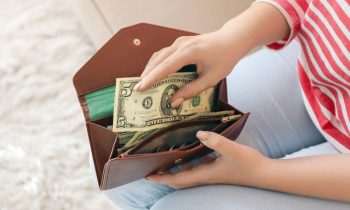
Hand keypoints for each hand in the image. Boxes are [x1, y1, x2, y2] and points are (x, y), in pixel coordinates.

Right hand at [134, 30, 241, 106]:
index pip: (165, 67)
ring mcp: (179, 42)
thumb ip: (192, 90)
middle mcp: (181, 45)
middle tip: (137, 90)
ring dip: (150, 69)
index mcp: (189, 53)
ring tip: (143, 84)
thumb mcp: (211, 79)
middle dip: (146, 75)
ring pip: (158, 56)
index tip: (140, 88)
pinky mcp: (180, 43)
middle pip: (158, 60)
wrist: (231, 40)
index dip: (152, 79)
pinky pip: (163, 53)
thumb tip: (174, 101)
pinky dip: (156, 64)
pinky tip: (154, 74)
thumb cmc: (224, 59)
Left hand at [146, 131, 270, 188]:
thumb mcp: (233, 150)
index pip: (178, 179)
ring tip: (164, 158)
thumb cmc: (249, 164)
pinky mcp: (217, 167)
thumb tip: (199, 133)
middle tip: (151, 168)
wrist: (264, 174)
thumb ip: (217, 142)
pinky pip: (197, 166)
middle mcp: (205, 175)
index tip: (147, 176)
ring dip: (175, 169)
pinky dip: (188, 161)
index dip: (161, 178)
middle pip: (179, 179)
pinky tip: (189, 149)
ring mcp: (211, 172)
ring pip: (187, 173)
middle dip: (164, 176)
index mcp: (205, 174)